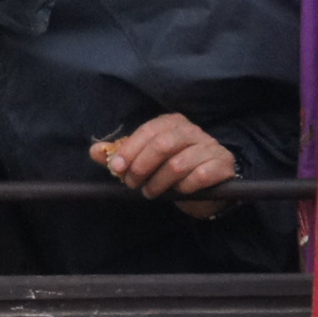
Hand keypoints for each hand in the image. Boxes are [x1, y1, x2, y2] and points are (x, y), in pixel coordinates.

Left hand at [89, 114, 235, 217]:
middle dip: (141, 166)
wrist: (207, 190)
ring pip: (179, 164)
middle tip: (131, 184)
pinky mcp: (223, 165)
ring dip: (159, 182)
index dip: (130, 149)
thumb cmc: (173, 172)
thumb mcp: (146, 162)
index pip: (149, 130)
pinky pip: (200, 176)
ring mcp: (211, 147)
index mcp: (173, 123)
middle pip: (163, 144)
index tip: (116, 168)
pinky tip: (178, 192)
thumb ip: (121, 156)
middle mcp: (193, 131)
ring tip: (150, 193)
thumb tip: (95, 151)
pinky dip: (184, 187)